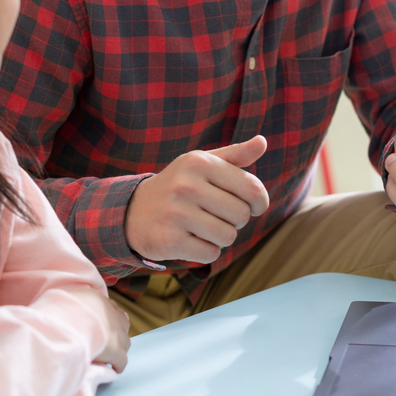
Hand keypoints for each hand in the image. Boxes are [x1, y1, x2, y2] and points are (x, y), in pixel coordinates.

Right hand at [65, 286, 129, 371]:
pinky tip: (115, 369)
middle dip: (117, 332)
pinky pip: (122, 360)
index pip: (110, 307)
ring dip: (119, 348)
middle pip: (122, 323)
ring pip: (125, 342)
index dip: (108, 318)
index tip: (103, 325)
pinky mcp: (115, 351)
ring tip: (111, 356)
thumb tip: (66, 305)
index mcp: (97, 300)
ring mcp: (115, 332)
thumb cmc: (56, 313)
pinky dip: (119, 365)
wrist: (63, 327)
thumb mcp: (63, 300)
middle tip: (109, 340)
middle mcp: (110, 314)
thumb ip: (70, 302)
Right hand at [125, 135, 268, 263]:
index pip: (252, 189)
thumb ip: (235, 155)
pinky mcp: (168, 240)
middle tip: (216, 215)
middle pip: (241, 215)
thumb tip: (262, 142)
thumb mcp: (202, 164)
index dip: (259, 202)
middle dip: (235, 220)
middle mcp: (186, 185)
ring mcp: (175, 213)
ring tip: (203, 227)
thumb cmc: (179, 186)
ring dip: (220, 237)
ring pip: (227, 236)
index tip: (252, 206)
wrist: (133, 211)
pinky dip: (206, 251)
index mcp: (199, 162)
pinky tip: (190, 239)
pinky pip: (210, 254)